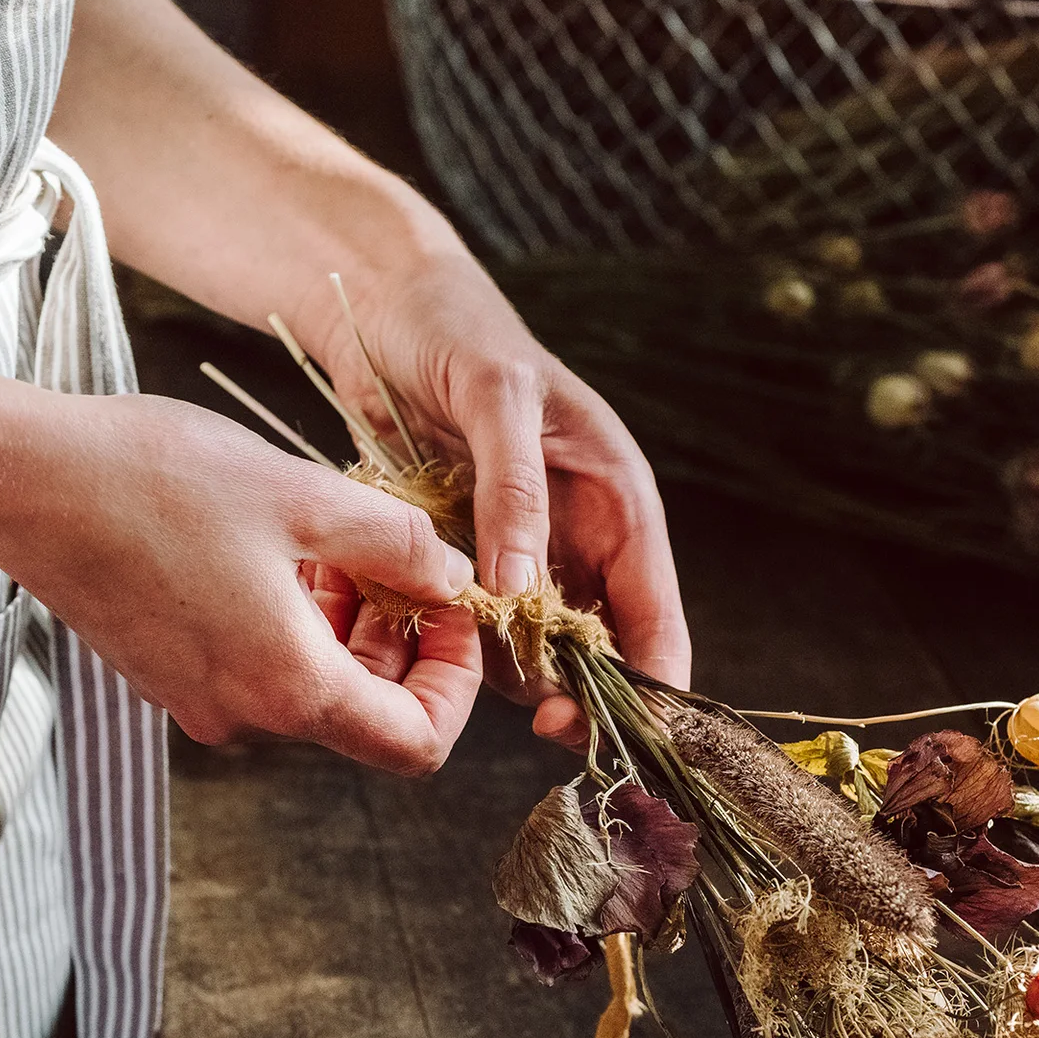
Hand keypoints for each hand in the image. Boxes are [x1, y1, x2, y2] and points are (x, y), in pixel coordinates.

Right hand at [0, 392, 483, 774]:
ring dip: (344, 625)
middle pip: (363, 714)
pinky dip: (288, 621)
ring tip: (336, 541)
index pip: (416, 743)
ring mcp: (196, 698)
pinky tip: (276, 548)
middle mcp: (242, 714)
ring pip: (308, 684)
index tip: (455, 610)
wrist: (23, 480)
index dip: (458, 684)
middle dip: (401, 641)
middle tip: (403, 559)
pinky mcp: (162, 673)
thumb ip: (400, 546)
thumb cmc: (158, 479)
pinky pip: (254, 665)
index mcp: (288, 686)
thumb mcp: (305, 496)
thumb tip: (454, 578)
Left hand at [299, 246, 691, 743]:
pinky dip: (457, 638)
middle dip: (574, 687)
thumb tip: (525, 594)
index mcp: (616, 495)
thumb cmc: (457, 330)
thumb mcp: (495, 396)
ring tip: (465, 662)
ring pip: (532, 643)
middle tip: (536, 718)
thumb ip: (516, 490)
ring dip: (507, 667)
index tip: (628, 733)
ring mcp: (521, 547)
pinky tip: (422, 638)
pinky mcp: (465, 551)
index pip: (654, 610)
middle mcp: (578, 532)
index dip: (648, 678)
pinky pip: (474, 620)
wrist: (384, 305)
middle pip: (596, 645)